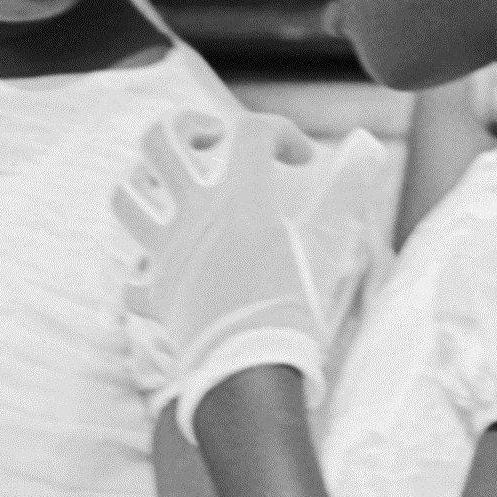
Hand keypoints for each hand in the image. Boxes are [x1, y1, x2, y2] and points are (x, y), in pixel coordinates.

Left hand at [116, 110, 329, 432]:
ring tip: (165, 189)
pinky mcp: (155, 294)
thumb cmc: (296, 309)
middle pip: (160, 141)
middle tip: (209, 139)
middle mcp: (193, 216)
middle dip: (182, 126)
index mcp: (240, 198)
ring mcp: (167, 253)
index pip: (251, 132)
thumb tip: (370, 147)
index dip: (280, 131)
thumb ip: (347, 192)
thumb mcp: (329, 246)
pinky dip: (141, 276)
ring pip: (125, 197)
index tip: (302, 159)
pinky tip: (159, 276)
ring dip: (141, 184)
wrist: (252, 370)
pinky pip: (133, 280)